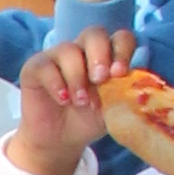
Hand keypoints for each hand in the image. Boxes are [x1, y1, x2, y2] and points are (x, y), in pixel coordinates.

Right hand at [3, 24, 135, 174]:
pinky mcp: (35, 68)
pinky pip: (46, 66)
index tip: (120, 73)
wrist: (59, 141)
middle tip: (100, 80)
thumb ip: (124, 92)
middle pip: (94, 33)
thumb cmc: (88, 119)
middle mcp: (83, 50)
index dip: (122, 50)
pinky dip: (57, 84)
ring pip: (69, 50)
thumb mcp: (113, 108)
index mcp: (107, 56)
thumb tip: (137, 84)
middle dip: (100, 55)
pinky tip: (63, 100)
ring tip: (81, 102)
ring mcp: (58, 56)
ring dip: (78, 77)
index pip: (120, 38)